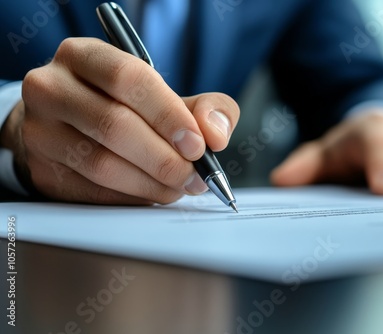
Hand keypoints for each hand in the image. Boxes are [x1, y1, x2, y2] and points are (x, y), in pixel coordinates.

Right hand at [2, 38, 238, 203]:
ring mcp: (39, 132)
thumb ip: (203, 108)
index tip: (198, 145)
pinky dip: (132, 197)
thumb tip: (215, 135)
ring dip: (151, 183)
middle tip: (195, 177)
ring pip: (102, 165)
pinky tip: (152, 193)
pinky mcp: (42, 170)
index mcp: (83, 56)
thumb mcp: (163, 95)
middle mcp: (51, 88)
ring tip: (179, 187)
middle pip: (114, 125)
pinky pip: (93, 192)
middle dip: (165, 158)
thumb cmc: (121, 106)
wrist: (64, 125)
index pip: (128, 79)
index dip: (168, 115)